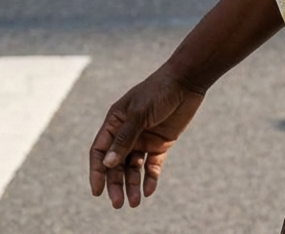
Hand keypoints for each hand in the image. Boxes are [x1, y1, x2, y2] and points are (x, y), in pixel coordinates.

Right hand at [89, 66, 204, 209]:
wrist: (187, 80)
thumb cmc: (159, 91)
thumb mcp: (139, 113)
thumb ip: (124, 138)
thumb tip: (107, 164)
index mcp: (115, 122)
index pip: (100, 151)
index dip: (97, 171)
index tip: (97, 191)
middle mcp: (127, 133)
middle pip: (116, 164)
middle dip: (116, 184)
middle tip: (118, 203)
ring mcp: (143, 139)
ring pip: (133, 168)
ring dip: (132, 184)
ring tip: (135, 202)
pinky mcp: (160, 143)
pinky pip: (152, 165)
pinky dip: (150, 178)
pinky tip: (149, 190)